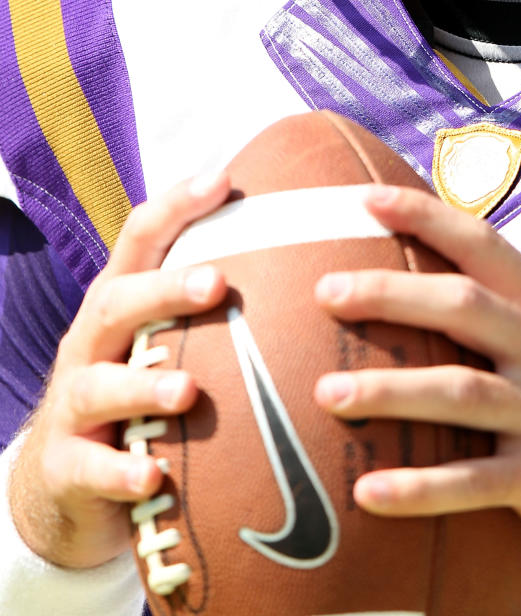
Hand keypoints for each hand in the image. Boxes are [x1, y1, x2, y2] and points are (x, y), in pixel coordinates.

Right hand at [8, 170, 230, 570]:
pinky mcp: (67, 466)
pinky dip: (121, 473)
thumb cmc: (140, 389)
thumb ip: (215, 299)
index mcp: (120, 301)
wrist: (67, 479)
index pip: (140, 239)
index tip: (223, 177)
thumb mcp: (165, 337)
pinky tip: (153, 479)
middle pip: (116, 302)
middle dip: (165, 291)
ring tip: (187, 392)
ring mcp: (73, 405)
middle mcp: (91, 343)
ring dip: (143, 387)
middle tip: (217, 283)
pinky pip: (90, 469)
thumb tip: (317, 246)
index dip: (176, 205)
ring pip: (98, 386)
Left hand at [315, 185, 520, 594]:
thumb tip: (426, 295)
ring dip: (389, 389)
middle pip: (463, 305)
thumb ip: (511, 321)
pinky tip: (369, 492)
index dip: (426, 216)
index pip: (485, 245)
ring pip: (462, 389)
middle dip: (391, 292)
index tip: (366, 199)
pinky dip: (421, 487)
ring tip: (327, 393)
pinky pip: (478, 481)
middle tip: (326, 292)